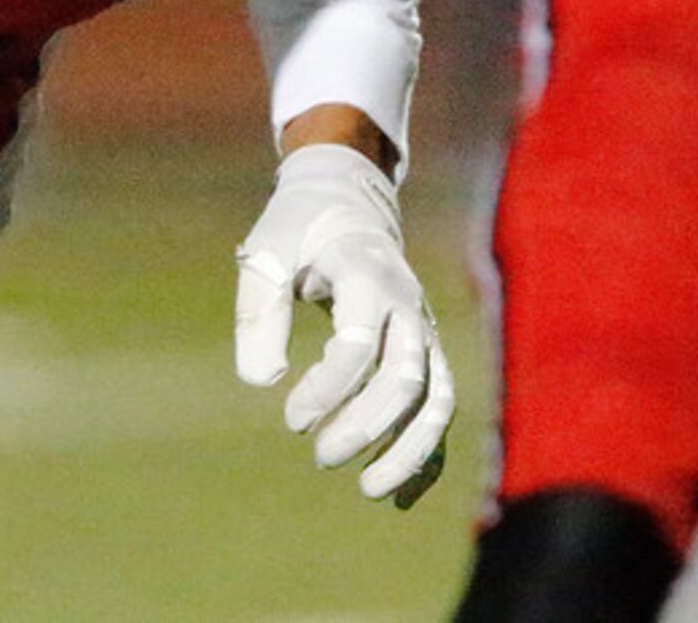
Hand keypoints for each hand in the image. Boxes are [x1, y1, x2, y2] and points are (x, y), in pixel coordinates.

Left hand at [235, 142, 453, 505]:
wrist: (348, 203)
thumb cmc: (298, 230)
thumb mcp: (267, 252)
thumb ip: (257, 310)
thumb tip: (261, 382)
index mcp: (366, 272)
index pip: (359, 342)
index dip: (327, 388)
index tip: (291, 419)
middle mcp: (406, 304)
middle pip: (404, 376)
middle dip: (364, 424)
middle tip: (320, 456)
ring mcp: (423, 328)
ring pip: (436, 396)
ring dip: (409, 449)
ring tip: (369, 490)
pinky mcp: (427, 350)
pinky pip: (440, 405)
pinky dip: (427, 450)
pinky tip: (399, 493)